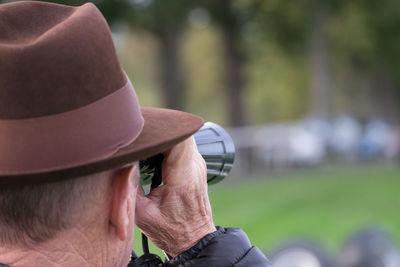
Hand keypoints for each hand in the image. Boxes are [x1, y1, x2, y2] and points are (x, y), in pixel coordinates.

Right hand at [135, 136, 215, 256]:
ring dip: (161, 137)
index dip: (159, 129)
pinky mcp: (194, 164)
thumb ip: (129, 188)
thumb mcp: (142, 214)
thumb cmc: (171, 230)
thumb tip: (119, 163)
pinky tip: (151, 152)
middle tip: (136, 137)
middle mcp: (194, 165)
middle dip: (156, 131)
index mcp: (183, 176)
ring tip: (142, 145)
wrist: (194, 239)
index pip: (178, 137)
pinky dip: (165, 144)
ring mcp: (197, 163)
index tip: (140, 131)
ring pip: (180, 135)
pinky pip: (181, 144)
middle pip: (178, 131)